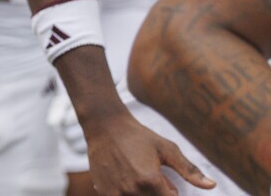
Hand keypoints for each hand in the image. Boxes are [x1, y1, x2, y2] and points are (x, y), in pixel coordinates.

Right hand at [83, 110, 215, 193]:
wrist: (104, 126)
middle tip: (154, 180)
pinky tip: (126, 180)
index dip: (171, 193)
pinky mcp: (103, 192)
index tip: (169, 186)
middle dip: (158, 193)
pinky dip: (128, 193)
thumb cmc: (138, 136)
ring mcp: (115, 193)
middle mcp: (132, 190)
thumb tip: (211, 185)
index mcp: (150, 181)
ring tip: (141, 179)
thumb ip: (189, 170)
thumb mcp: (167, 149)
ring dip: (144, 194)